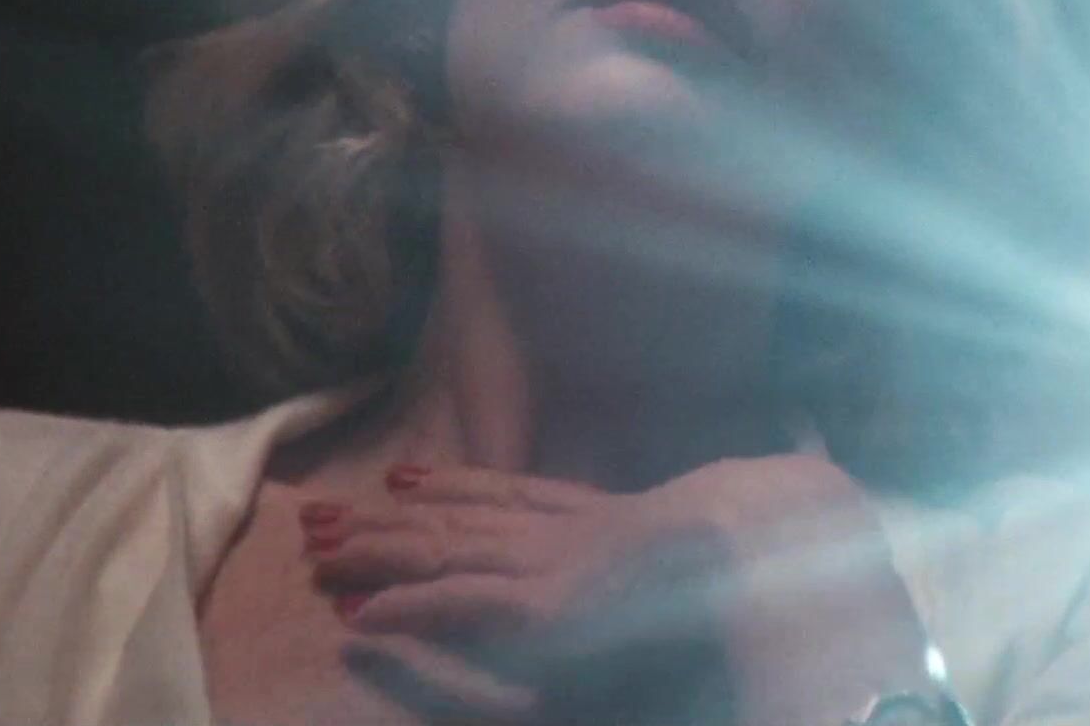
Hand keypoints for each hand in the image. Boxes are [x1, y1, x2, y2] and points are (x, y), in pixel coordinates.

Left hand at [300, 456, 932, 723]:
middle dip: (388, 520)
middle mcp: (574, 535)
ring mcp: (559, 565)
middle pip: (463, 520)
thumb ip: (710, 519)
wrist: (776, 553)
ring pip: (446, 555)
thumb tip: (748, 473)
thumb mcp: (725, 534)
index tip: (409, 475)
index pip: (519, 496)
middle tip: (316, 515)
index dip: (458, 485)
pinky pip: (463, 602)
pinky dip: (410, 607)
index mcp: (610, 521)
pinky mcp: (547, 606)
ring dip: (376, 556)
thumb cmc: (764, 553)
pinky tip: (358, 616)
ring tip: (313, 555)